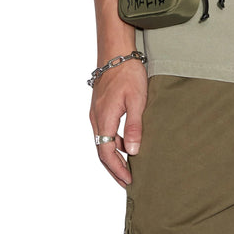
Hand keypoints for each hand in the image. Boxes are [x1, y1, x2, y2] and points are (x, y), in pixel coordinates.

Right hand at [89, 61, 148, 187]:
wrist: (116, 52)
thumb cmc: (128, 73)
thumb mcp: (137, 100)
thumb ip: (134, 126)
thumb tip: (133, 152)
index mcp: (104, 119)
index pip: (106, 153)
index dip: (117, 169)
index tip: (128, 181)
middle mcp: (96, 118)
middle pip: (102, 151)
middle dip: (114, 168)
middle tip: (127, 181)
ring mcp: (96, 112)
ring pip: (102, 141)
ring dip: (114, 156)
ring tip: (129, 166)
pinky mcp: (100, 107)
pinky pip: (104, 131)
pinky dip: (113, 142)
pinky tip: (126, 143)